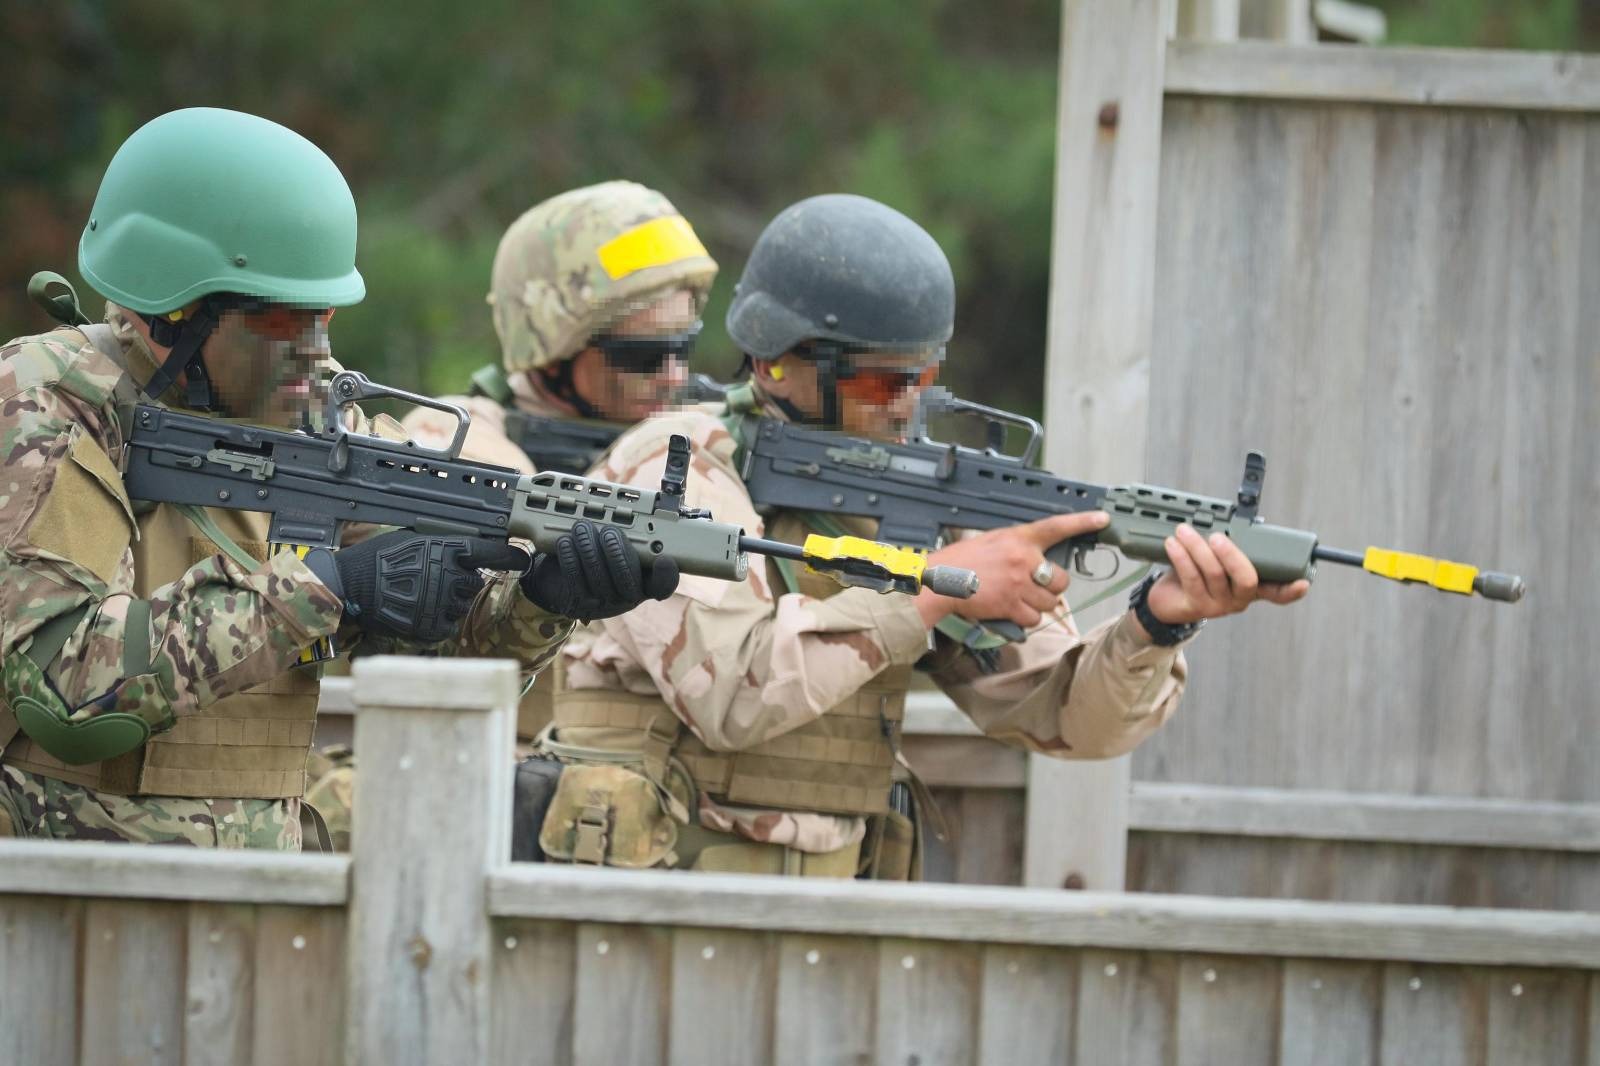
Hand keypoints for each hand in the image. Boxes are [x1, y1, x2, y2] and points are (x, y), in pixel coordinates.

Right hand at [308, 532, 527, 643]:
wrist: (349, 587)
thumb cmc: (376, 559)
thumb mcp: (411, 539)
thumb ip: (442, 545)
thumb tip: (466, 550)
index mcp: (445, 549)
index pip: (489, 552)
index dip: (510, 557)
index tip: (523, 559)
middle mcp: (448, 576)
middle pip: (474, 583)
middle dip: (460, 582)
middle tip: (433, 581)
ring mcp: (441, 603)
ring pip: (461, 606)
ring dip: (448, 602)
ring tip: (419, 595)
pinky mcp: (431, 626)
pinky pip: (448, 625)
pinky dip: (438, 621)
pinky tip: (418, 612)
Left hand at [520, 519, 679, 621]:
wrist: (561, 572)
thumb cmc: (598, 547)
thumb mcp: (619, 536)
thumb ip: (633, 525)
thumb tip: (648, 500)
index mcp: (645, 578)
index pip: (663, 584)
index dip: (666, 575)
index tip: (663, 559)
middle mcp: (627, 595)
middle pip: (629, 582)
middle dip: (618, 552)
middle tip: (609, 531)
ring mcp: (602, 602)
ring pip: (599, 580)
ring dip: (589, 549)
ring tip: (581, 527)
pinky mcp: (577, 602)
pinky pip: (574, 582)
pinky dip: (569, 558)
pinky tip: (565, 541)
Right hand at [915, 511, 1110, 629]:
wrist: (941, 581)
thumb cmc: (962, 561)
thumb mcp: (993, 541)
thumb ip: (1018, 548)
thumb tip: (1038, 562)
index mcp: (1019, 538)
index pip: (1056, 527)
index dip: (1082, 522)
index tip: (1102, 518)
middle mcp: (1024, 560)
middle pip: (1061, 580)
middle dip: (1052, 588)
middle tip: (1035, 587)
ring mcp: (1019, 584)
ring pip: (1049, 603)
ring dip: (1038, 605)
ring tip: (1018, 599)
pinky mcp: (1011, 605)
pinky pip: (1033, 619)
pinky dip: (1025, 619)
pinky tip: (1010, 610)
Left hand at [1143, 524, 1309, 625]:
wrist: (1167, 600)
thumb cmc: (1197, 573)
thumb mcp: (1218, 559)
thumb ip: (1231, 544)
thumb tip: (1232, 515)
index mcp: (1252, 586)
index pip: (1278, 593)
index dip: (1291, 589)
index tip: (1303, 583)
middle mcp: (1240, 598)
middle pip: (1246, 579)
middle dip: (1232, 554)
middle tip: (1217, 536)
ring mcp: (1219, 605)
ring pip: (1214, 574)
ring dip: (1198, 547)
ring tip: (1184, 530)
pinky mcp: (1196, 606)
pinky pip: (1191, 578)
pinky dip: (1181, 557)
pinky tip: (1173, 544)